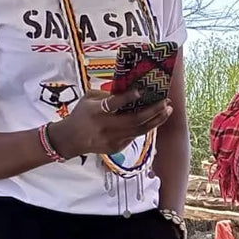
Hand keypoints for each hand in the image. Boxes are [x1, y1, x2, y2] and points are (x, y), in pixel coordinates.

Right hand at [48, 82, 171, 158]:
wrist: (71, 140)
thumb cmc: (81, 115)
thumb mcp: (88, 99)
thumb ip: (106, 95)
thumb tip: (129, 91)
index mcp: (96, 111)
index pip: (113, 104)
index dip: (127, 98)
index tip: (140, 91)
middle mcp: (105, 127)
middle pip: (134, 120)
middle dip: (153, 111)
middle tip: (166, 102)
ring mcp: (112, 139)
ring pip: (139, 130)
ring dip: (156, 120)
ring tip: (167, 110)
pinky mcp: (116, 147)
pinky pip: (135, 136)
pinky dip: (146, 127)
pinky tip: (154, 119)